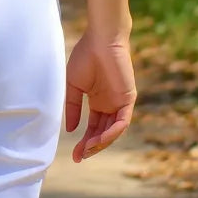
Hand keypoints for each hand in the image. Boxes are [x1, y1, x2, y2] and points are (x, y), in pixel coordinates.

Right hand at [65, 30, 136, 162]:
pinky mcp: (128, 99)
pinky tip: (100, 138)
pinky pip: (122, 121)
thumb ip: (72, 106)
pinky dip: (112, 131)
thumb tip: (70, 130)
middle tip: (80, 157)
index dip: (84, 141)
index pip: (93, 128)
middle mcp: (109, 106)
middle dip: (91, 146)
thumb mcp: (73, 85)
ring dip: (101, 142)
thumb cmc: (85, 57)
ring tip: (87, 148)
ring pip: (113, 131)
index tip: (74, 155)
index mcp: (97, 102)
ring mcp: (119, 103)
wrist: (100, 40)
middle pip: (102, 133)